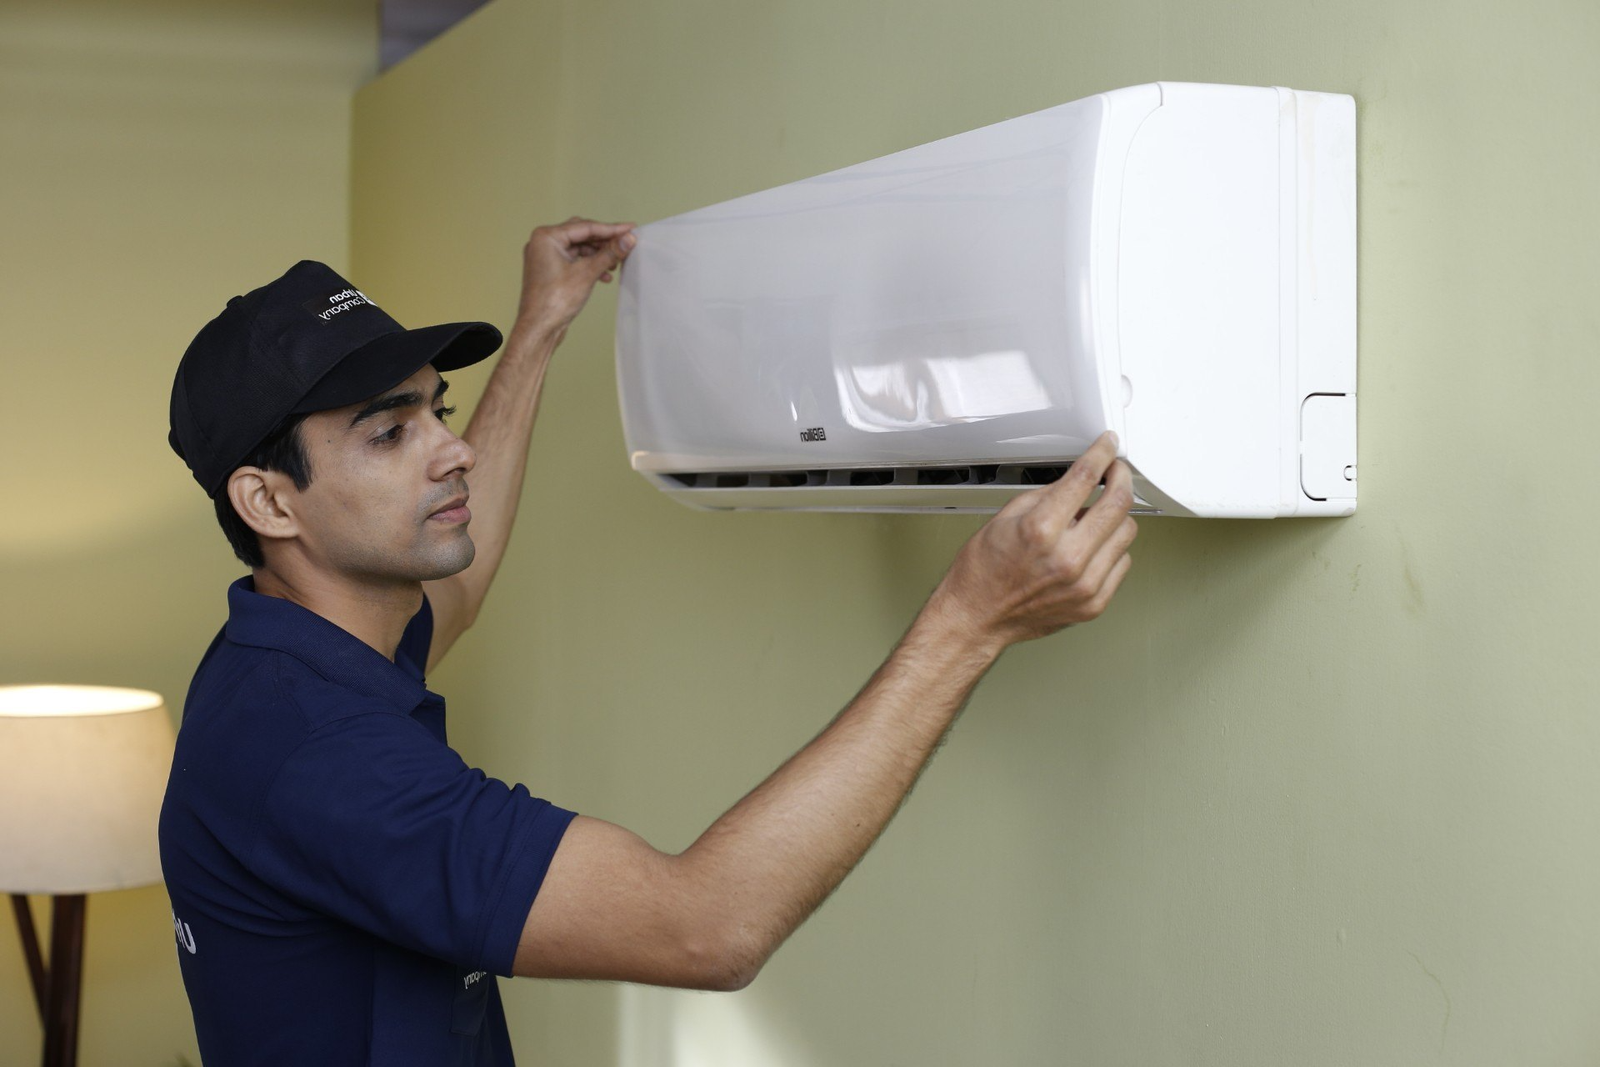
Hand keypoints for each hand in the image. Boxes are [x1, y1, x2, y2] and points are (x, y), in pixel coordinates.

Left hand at [514, 217, 636, 343]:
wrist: (539, 328)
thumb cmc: (553, 302)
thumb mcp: (587, 273)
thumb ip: (609, 253)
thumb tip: (628, 240)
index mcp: (547, 237)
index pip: (585, 227)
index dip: (611, 229)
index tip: (630, 229)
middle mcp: (543, 243)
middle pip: (582, 235)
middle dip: (604, 241)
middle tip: (626, 243)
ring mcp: (545, 257)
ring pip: (579, 248)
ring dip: (598, 254)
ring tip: (616, 262)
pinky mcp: (550, 270)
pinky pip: (574, 260)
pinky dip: (589, 265)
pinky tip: (604, 275)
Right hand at [924, 431, 1137, 651]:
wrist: (977, 617)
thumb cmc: (984, 572)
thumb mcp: (1006, 518)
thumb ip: (1048, 495)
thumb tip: (1079, 480)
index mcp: (1041, 530)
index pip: (1085, 478)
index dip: (1102, 454)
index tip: (1108, 446)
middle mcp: (1067, 558)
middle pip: (1119, 503)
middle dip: (1120, 479)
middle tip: (1114, 474)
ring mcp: (1084, 584)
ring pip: (1127, 532)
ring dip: (1115, 517)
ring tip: (1093, 519)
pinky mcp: (1094, 603)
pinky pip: (1122, 562)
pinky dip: (1111, 549)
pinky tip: (1091, 548)